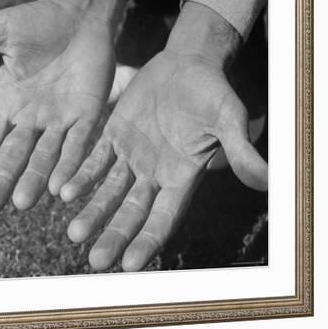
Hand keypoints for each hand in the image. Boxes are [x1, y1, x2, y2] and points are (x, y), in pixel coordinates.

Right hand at [0, 0, 128, 214]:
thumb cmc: (38, 22)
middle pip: (13, 157)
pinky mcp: (89, 115)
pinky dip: (70, 164)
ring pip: (45, 157)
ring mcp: (61, 121)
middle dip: (1, 181)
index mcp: (8, 104)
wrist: (81, 14)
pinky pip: (78, 144)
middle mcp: (32, 120)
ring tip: (22, 202)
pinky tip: (61, 187)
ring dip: (35, 180)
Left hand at [61, 2, 267, 271]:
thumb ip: (239, 149)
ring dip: (92, 211)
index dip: (147, 241)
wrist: (186, 63)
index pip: (163, 218)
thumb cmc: (212, 91)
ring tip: (74, 233)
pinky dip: (81, 175)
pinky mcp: (114, 135)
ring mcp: (131, 155)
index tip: (130, 265)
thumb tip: (266, 180)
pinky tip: (63, 191)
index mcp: (182, 176)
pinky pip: (95, 159)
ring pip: (108, 190)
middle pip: (131, 212)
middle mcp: (154, 173)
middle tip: (95, 260)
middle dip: (114, 235)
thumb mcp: (228, 118)